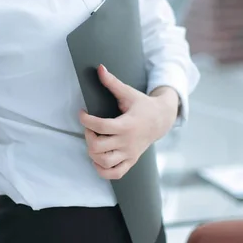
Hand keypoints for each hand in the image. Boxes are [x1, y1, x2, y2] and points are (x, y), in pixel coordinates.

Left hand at [79, 65, 177, 179]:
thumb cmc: (142, 105)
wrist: (161, 120)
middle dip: (87, 136)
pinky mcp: (131, 161)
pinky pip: (114, 174)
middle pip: (98, 147)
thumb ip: (112, 82)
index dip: (86, 120)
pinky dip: (102, 169)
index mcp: (127, 125)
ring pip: (104, 162)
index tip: (82, 112)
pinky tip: (98, 156)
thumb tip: (99, 68)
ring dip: (92, 152)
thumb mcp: (128, 92)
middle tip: (89, 127)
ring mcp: (129, 154)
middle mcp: (128, 142)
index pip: (100, 126)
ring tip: (94, 140)